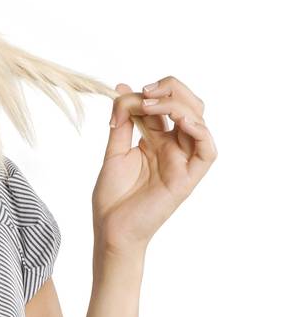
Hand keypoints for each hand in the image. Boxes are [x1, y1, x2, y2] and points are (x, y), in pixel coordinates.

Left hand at [95, 76, 216, 254]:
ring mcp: (183, 162)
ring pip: (199, 121)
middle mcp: (175, 148)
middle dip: (170, 90)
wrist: (110, 229)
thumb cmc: (112, 198)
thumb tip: (122, 87)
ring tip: (152, 106)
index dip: (153, 91)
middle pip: (189, 105)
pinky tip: (180, 122)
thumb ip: (122, 120)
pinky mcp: (188, 179)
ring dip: (179, 105)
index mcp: (158, 140)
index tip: (127, 91)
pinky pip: (207, 151)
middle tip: (145, 93)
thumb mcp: (114, 151)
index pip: (168, 103)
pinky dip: (200, 131)